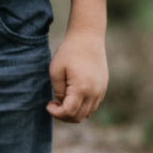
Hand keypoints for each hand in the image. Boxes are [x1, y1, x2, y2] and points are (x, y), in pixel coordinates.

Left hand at [46, 0, 107, 122]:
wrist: (88, 36)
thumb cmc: (69, 51)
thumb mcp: (56, 69)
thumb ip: (58, 90)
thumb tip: (62, 102)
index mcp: (81, 88)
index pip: (69, 113)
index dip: (56, 113)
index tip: (48, 104)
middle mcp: (94, 92)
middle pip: (79, 117)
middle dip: (64, 115)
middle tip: (54, 104)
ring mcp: (101, 89)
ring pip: (88, 113)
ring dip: (75, 112)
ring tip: (64, 100)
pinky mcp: (104, 85)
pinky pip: (94, 104)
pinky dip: (84, 105)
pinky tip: (74, 94)